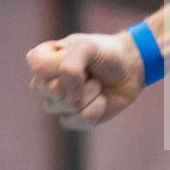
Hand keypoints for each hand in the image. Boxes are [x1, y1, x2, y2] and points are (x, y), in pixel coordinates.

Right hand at [25, 31, 144, 131]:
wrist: (129, 70)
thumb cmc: (106, 54)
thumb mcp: (88, 47)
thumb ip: (71, 65)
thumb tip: (69, 97)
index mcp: (42, 58)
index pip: (40, 67)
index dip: (63, 66)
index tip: (80, 57)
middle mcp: (44, 82)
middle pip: (51, 90)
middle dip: (81, 81)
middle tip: (91, 72)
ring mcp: (55, 103)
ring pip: (66, 107)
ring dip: (91, 93)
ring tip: (96, 83)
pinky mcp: (70, 119)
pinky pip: (77, 121)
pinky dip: (96, 109)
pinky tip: (100, 99)